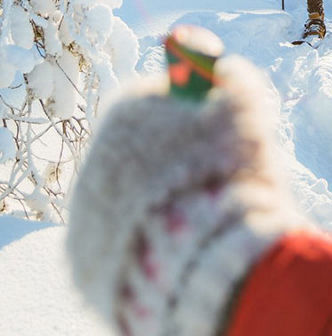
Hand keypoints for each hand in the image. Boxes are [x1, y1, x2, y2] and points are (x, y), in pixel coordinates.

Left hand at [67, 56, 297, 335]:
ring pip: (130, 202)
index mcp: (128, 111)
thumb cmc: (228, 178)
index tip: (222, 130)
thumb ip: (237, 80)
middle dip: (175, 163)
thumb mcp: (247, 113)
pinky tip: (179, 258)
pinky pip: (120, 248)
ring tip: (201, 226)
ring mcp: (82, 212)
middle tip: (217, 183)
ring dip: (160, 207)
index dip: (194, 113)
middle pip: (140, 151)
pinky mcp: (81, 264)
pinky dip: (146, 250)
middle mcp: (94, 156)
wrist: (200, 266)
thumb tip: (228, 69)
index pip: (157, 99)